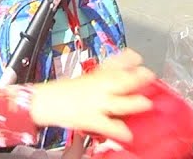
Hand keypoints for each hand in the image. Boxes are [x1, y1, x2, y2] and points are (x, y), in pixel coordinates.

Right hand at [29, 49, 155, 143]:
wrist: (44, 102)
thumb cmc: (66, 90)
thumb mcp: (89, 76)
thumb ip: (107, 71)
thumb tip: (128, 62)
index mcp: (98, 75)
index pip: (117, 62)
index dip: (131, 58)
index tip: (139, 59)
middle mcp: (98, 87)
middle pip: (121, 79)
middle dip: (137, 78)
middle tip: (149, 77)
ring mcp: (96, 103)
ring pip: (118, 102)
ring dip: (134, 102)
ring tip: (146, 104)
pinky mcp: (91, 119)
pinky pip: (108, 126)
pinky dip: (119, 130)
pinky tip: (128, 134)